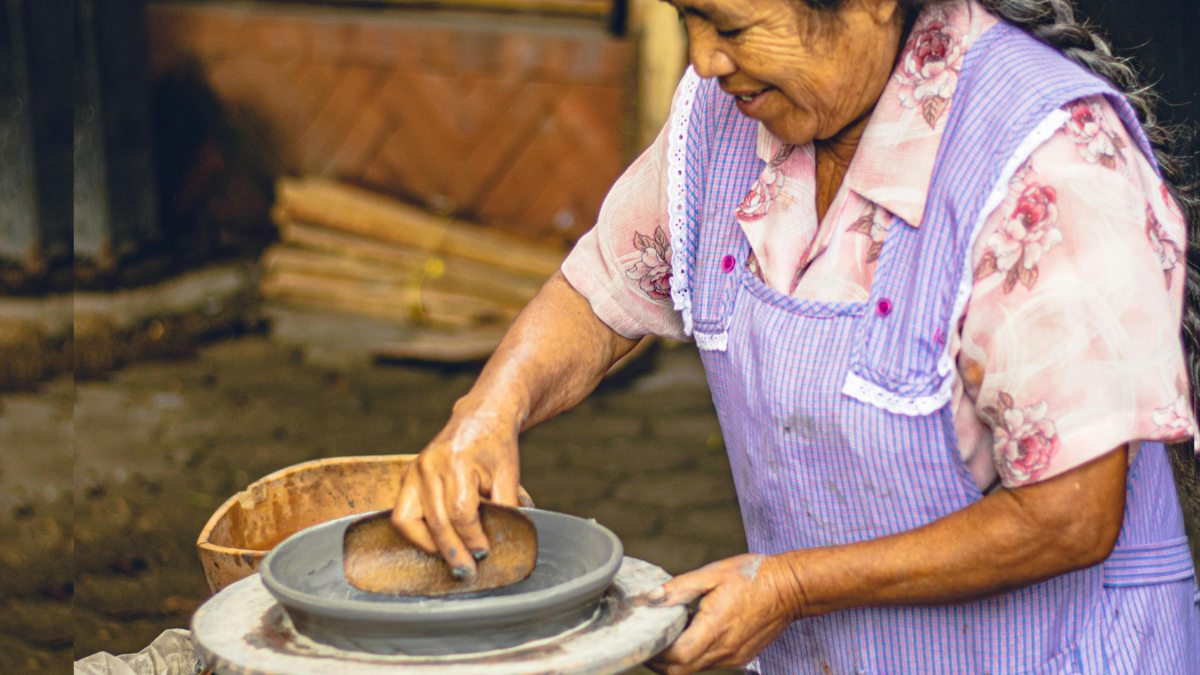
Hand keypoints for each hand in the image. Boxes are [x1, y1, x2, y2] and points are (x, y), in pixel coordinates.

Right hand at [390, 407, 527, 579]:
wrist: (481, 417)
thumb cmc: (496, 446)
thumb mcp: (509, 475)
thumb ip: (506, 508)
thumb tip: (504, 543)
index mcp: (457, 462)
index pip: (461, 513)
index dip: (472, 538)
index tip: (483, 553)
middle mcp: (429, 465)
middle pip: (435, 521)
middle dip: (451, 551)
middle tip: (465, 571)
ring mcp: (414, 470)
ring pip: (408, 520)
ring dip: (428, 544)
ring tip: (448, 557)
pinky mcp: (407, 475)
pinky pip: (402, 513)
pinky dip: (417, 531)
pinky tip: (435, 541)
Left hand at [643, 554, 803, 674]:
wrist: (790, 588)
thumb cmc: (752, 576)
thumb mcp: (712, 573)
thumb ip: (679, 588)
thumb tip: (650, 599)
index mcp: (715, 628)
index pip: (677, 657)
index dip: (655, 653)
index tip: (644, 639)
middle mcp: (724, 649)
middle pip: (681, 670)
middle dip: (660, 662)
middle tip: (648, 643)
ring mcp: (734, 656)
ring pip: (694, 669)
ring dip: (677, 658)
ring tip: (670, 633)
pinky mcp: (740, 657)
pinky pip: (710, 663)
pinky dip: (694, 654)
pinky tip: (693, 633)